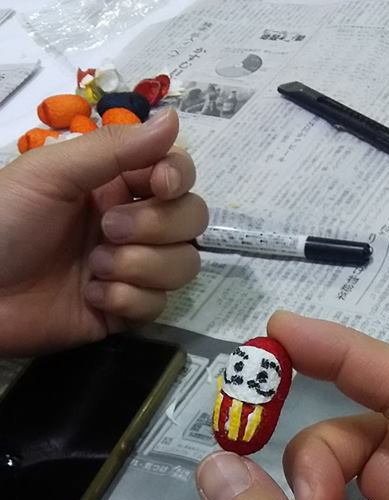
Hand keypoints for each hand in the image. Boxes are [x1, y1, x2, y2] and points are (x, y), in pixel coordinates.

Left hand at [0, 110, 207, 353]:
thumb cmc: (4, 222)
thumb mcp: (52, 172)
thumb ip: (115, 148)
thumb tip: (174, 119)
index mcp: (114, 183)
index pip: (176, 172)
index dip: (178, 178)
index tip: (159, 186)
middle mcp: (130, 223)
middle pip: (191, 220)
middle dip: (156, 227)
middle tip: (106, 232)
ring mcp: (130, 269)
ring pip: (182, 265)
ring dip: (141, 267)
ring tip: (93, 269)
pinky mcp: (124, 312)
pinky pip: (157, 305)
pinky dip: (125, 300)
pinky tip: (89, 296)